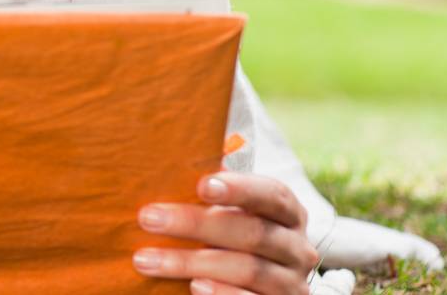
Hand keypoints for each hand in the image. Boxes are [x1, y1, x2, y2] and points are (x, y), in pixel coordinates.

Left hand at [133, 172, 320, 294]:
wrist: (258, 290)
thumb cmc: (235, 237)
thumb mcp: (233, 213)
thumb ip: (213, 192)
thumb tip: (170, 165)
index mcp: (288, 213)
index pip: (272, 195)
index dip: (239, 189)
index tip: (201, 186)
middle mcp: (297, 247)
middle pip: (252, 232)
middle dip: (196, 224)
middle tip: (149, 218)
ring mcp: (293, 283)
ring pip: (248, 269)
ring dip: (192, 262)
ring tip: (148, 259)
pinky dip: (223, 293)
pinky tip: (194, 286)